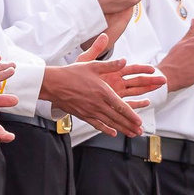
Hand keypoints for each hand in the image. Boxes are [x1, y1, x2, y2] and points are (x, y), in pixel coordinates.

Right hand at [40, 56, 159, 137]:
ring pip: (109, 123)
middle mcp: (98, 104)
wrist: (54, 84)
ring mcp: (90, 111)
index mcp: (103, 92)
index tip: (139, 121)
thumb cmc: (72, 73)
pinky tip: (113, 133)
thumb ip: (110, 65)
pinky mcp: (83, 115)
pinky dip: (106, 130)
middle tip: (139, 131)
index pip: (121, 106)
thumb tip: (125, 61)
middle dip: (130, 125)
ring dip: (121, 129)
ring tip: (131, 133)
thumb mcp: (93, 65)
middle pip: (117, 118)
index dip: (132, 115)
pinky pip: (97, 125)